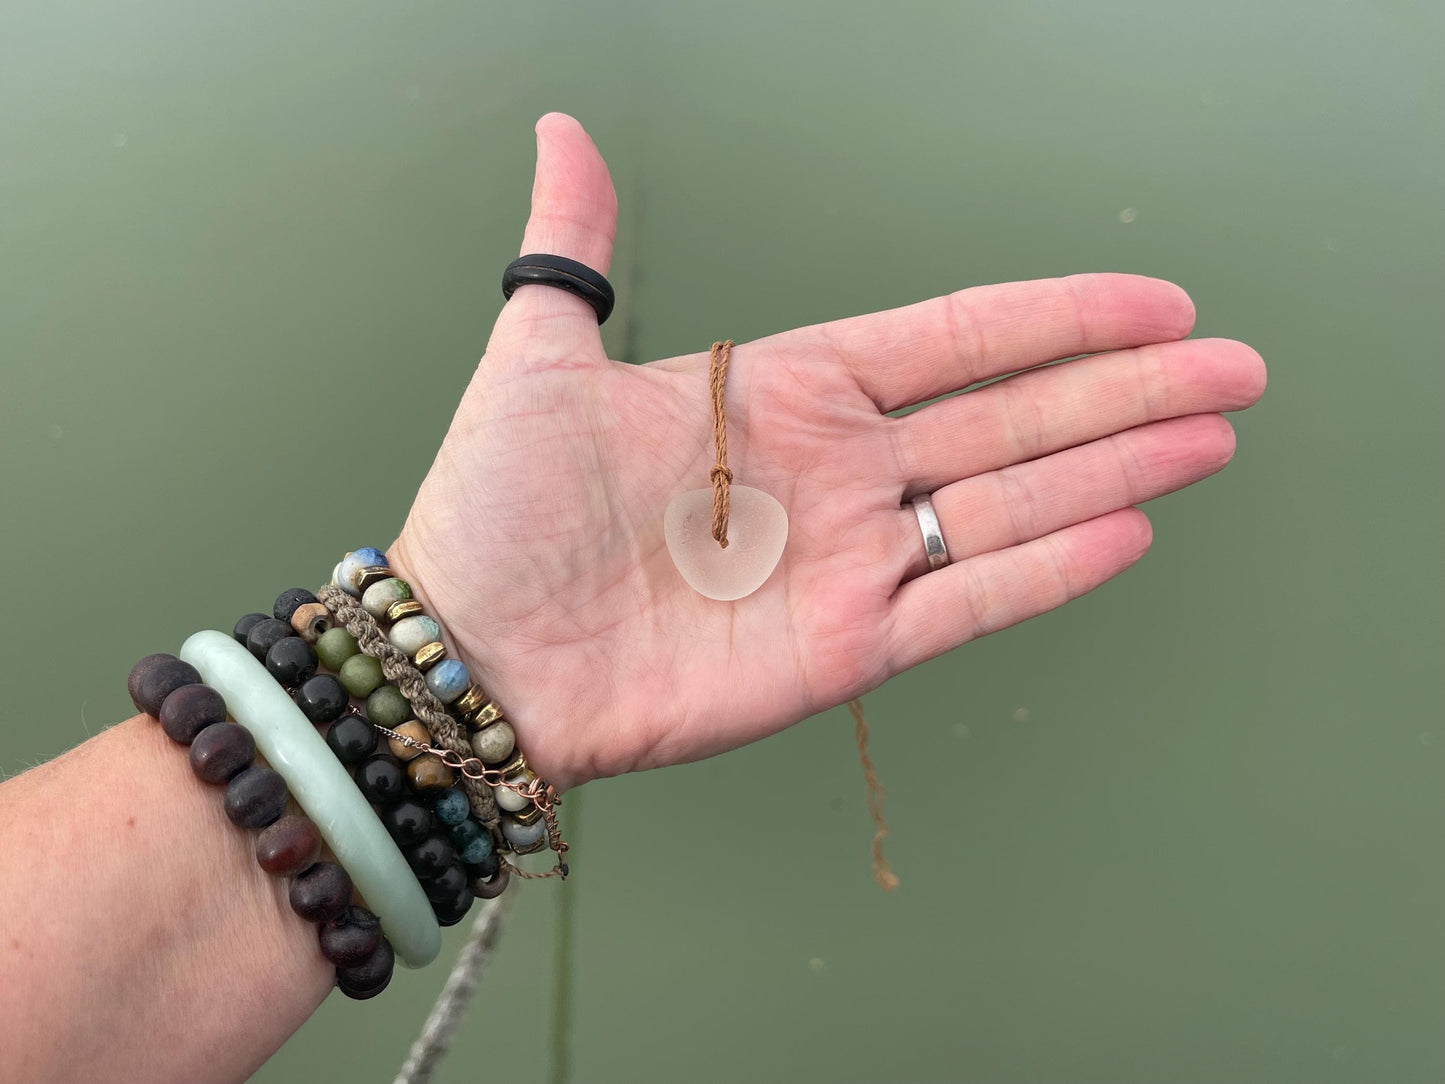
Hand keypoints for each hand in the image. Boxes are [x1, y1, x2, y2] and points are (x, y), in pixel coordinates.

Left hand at [391, 113, 1265, 790]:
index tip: (1156, 302)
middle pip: (1011, 418)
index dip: (1057, 318)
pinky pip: (965, 600)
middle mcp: (835, 471)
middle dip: (1127, 390)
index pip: (954, 339)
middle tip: (1234, 367)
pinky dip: (1046, 569)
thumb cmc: (498, 511)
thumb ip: (576, 248)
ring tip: (1209, 436)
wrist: (472, 656)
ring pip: (1009, 502)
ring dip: (1116, 469)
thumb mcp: (537, 356)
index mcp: (786, 392)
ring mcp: (847, 561)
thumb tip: (566, 130)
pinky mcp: (843, 648)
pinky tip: (1125, 529)